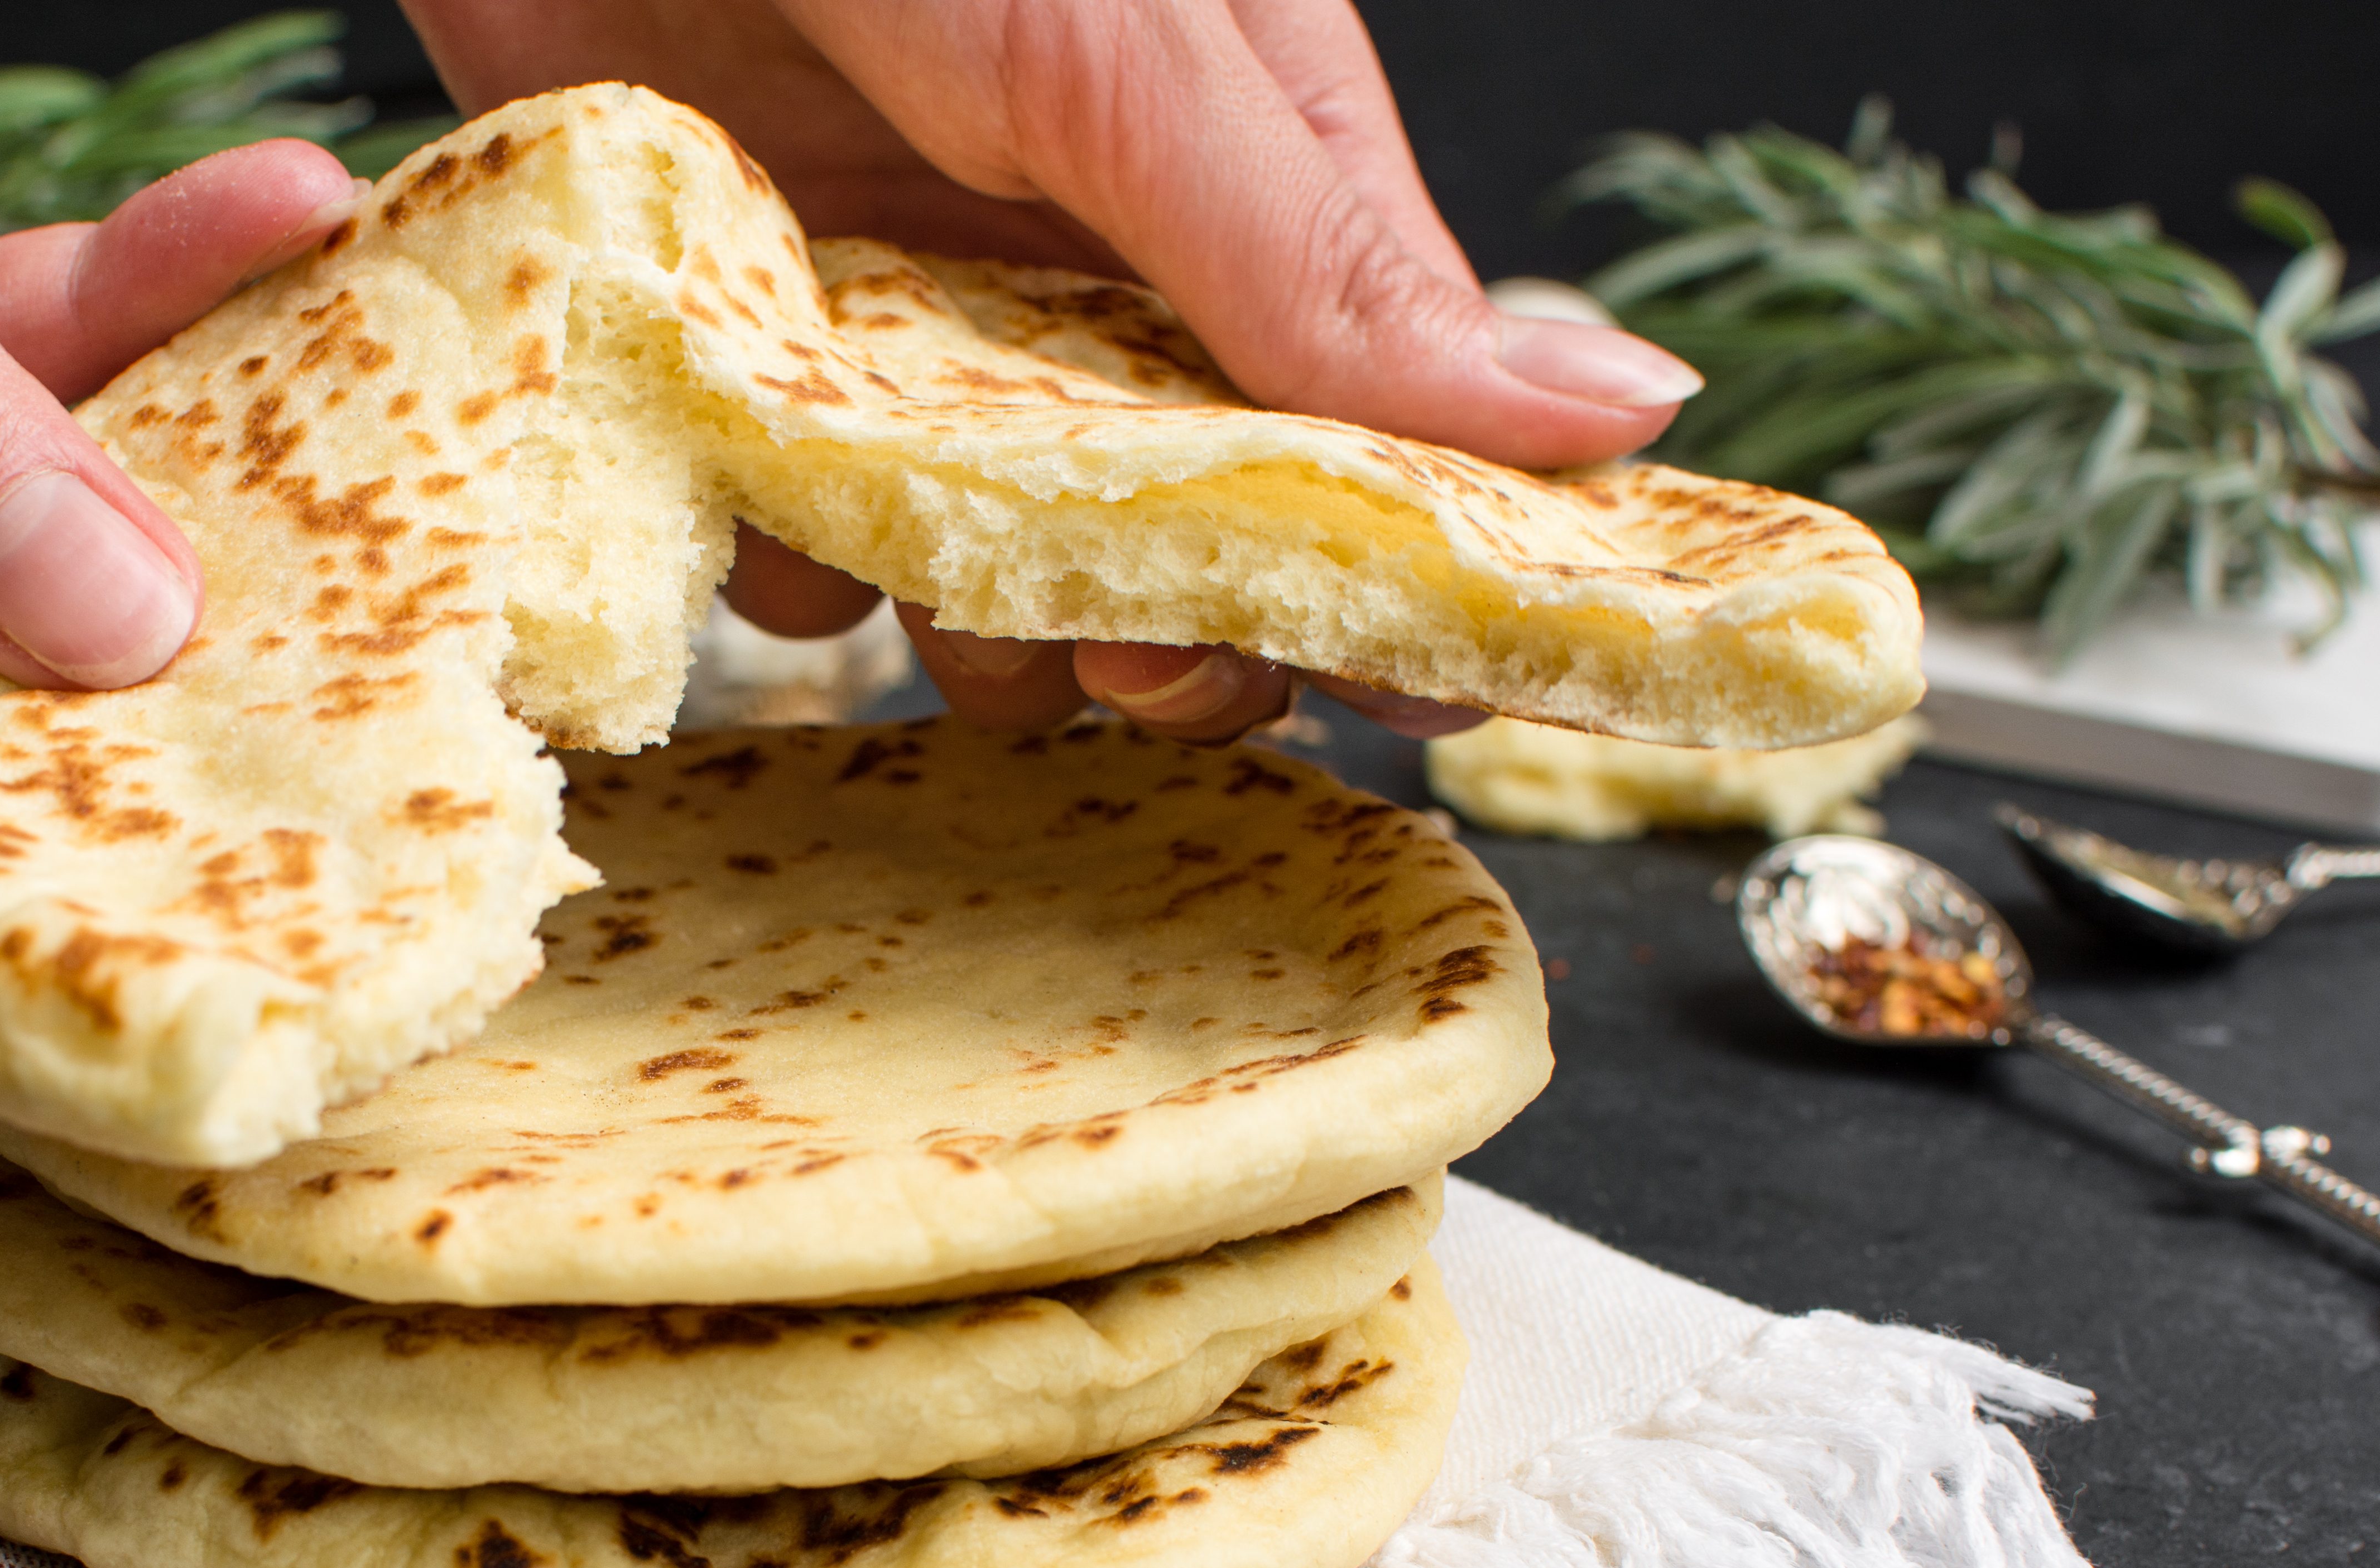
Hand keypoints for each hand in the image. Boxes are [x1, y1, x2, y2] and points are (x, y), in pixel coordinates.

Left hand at [413, 0, 1699, 741]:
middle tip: (1126, 657)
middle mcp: (1102, 276)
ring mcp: (930, 323)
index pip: (1389, 432)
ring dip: (984, 629)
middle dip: (1182, 633)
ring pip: (1006, 568)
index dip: (1411, 579)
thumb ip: (1327, 259)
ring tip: (943, 608)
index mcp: (1254, 186)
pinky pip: (806, 535)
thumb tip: (1616, 411)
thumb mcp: (1130, 61)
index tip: (1414, 693)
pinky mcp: (763, 353)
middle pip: (1201, 540)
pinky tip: (765, 510)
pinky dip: (791, 561)